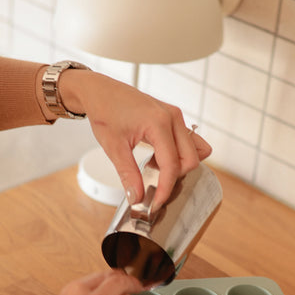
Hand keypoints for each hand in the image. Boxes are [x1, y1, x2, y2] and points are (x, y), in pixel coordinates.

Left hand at [60, 69, 211, 208]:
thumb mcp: (113, 147)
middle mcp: (173, 117)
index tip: (155, 203)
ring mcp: (175, 116)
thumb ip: (128, 174)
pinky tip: (158, 158)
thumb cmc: (105, 111)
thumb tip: (137, 198)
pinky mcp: (173, 117)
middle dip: (174, 178)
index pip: (172, 165)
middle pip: (190, 160)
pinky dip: (179, 155)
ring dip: (179, 166)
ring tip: (155, 169)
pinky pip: (189, 141)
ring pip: (194, 151)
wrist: (100, 91)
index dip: (164, 188)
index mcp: (159, 123)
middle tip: (153, 187)